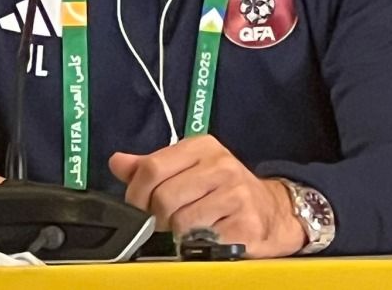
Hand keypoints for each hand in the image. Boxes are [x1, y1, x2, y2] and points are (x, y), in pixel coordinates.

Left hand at [109, 135, 306, 257]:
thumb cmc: (224, 191)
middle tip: (163, 224)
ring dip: (177, 233)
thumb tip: (117, 162)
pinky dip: (197, 245)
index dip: (136, 193)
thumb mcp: (189, 169)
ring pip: (180, 221)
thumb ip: (151, 166)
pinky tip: (206, 237)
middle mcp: (220, 164)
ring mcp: (236, 193)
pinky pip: (202, 240)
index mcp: (201, 146)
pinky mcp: (245, 223)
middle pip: (163, 197)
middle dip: (156, 218)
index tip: (138, 207)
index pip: (152, 167)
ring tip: (187, 230)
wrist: (273, 212)